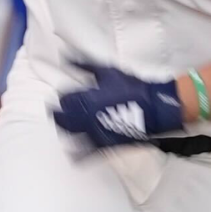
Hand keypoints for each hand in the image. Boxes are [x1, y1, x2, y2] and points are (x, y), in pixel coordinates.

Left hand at [52, 61, 185, 148]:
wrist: (153, 108)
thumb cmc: (131, 88)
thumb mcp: (107, 71)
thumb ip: (85, 65)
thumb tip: (67, 57)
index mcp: (85, 99)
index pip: (64, 101)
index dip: (63, 99)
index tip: (64, 98)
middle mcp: (86, 118)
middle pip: (63, 120)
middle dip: (59, 116)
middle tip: (57, 113)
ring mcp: (95, 133)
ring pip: (71, 135)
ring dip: (66, 131)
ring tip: (65, 128)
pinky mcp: (105, 145)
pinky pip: (87, 153)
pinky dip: (78, 154)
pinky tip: (72, 154)